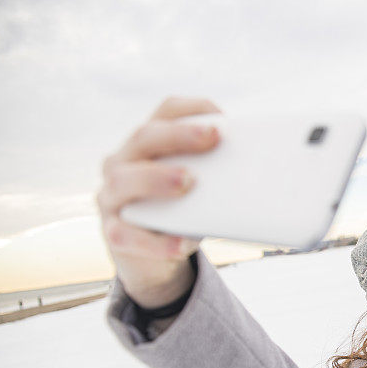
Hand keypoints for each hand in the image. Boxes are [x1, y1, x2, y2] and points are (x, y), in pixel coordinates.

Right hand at [96, 96, 220, 307]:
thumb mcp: (197, 190)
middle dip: (179, 134)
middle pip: (144, 137)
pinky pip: (125, 235)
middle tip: (213, 137)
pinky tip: (181, 243)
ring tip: (188, 182)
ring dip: (157, 178)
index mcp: (147, 144)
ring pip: (123, 180)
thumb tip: (255, 172)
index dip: (193, 109)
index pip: (166, 112)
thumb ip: (214, 176)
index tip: (223, 118)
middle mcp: (122, 162)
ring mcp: (110, 197)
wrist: (153, 258)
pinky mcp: (112, 233)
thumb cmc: (181, 212)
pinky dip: (155, 241)